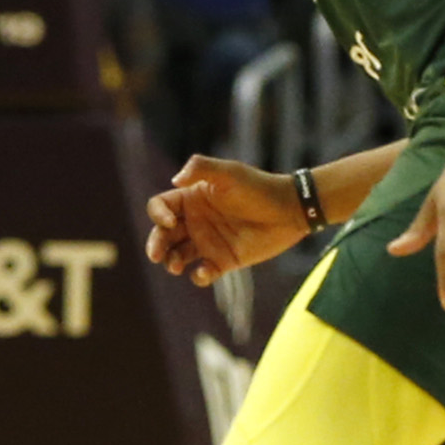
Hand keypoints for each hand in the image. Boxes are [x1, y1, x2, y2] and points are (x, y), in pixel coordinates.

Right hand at [146, 156, 305, 284]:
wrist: (289, 210)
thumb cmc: (258, 187)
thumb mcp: (229, 172)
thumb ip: (201, 168)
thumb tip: (174, 180)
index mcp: (192, 199)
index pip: (160, 206)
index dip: (157, 214)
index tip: (169, 222)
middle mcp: (196, 221)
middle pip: (163, 234)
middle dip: (156, 244)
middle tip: (156, 255)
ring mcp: (208, 242)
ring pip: (177, 256)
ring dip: (171, 262)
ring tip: (175, 266)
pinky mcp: (223, 261)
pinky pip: (202, 273)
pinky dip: (198, 276)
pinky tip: (203, 273)